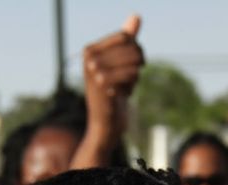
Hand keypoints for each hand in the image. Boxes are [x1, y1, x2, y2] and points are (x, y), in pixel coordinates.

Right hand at [82, 14, 143, 147]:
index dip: (136, 48)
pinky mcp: (103, 84)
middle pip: (131, 46)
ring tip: (125, 86)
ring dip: (135, 75)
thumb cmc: (112, 94)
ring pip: (133, 59)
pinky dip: (132, 85)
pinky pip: (131, 73)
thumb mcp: (119, 64)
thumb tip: (136, 16)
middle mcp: (89, 58)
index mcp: (89, 50)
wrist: (105, 124)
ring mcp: (94, 71)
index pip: (125, 36)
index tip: (136, 63)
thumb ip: (127, 39)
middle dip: (138, 62)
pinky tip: (123, 94)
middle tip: (133, 77)